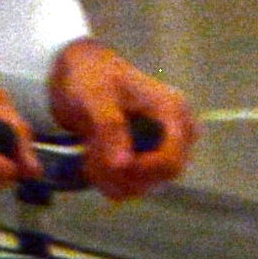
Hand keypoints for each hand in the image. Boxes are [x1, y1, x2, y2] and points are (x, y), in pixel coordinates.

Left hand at [47, 38, 195, 199]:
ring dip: (110, 177)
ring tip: (89, 151)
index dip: (140, 170)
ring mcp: (165, 148)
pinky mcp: (149, 159)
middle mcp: (177, 132)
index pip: (171, 162)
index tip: (109, 161)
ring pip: (144, 185)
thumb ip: (110, 128)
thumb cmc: (90, 78)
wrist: (79, 73)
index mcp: (173, 111)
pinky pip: (133, 185)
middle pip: (159, 177)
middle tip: (90, 152)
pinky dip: (109, 178)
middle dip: (121, 173)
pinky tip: (94, 157)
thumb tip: (122, 166)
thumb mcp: (94, 97)